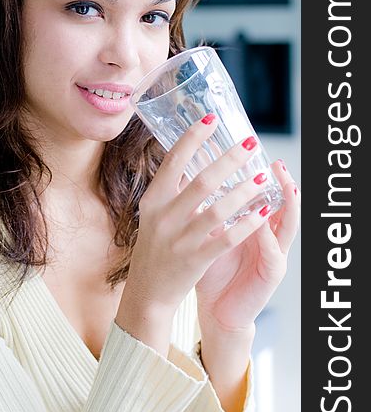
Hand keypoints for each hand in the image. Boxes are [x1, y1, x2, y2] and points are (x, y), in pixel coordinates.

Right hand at [124, 115, 277, 315]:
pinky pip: (226, 239)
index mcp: (152, 200)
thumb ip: (171, 189)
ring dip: (243, 191)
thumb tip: (192, 157)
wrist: (147, 292)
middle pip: (201, 181)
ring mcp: (179, 240)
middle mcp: (164, 217)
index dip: (192, 138)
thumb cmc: (155, 247)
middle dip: (229, 159)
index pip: (173, 161)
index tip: (211, 119)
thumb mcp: (154, 215)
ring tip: (263, 177)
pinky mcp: (195, 260)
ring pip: (217, 210)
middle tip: (251, 143)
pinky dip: (246, 224)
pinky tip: (263, 212)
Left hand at [194, 159, 299, 332]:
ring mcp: (275, 254)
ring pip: (288, 225)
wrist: (219, 310)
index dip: (265, 172)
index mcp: (257, 224)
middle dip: (282, 182)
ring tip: (286, 185)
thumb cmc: (212, 267)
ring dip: (287, 204)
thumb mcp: (208, 232)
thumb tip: (187, 174)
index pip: (267, 193)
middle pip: (285, 204)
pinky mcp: (272, 274)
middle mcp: (270, 236)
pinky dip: (268, 236)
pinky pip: (274, 252)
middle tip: (276, 163)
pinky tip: (263, 220)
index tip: (255, 150)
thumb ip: (206, 207)